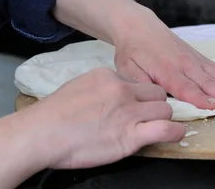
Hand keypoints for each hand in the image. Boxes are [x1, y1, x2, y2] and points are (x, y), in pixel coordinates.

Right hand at [39, 67, 185, 168]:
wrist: (40, 134)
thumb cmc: (52, 116)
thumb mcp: (81, 86)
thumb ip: (103, 88)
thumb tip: (113, 95)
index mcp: (110, 77)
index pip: (139, 82)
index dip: (141, 96)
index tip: (137, 105)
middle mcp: (123, 91)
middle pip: (157, 93)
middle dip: (155, 105)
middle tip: (148, 117)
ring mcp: (128, 113)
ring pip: (165, 109)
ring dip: (163, 118)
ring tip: (158, 127)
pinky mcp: (130, 136)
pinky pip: (165, 129)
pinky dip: (174, 132)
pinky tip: (175, 134)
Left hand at [52, 0, 214, 110]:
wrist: (140, 26)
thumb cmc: (133, 51)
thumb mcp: (127, 69)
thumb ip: (140, 85)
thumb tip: (152, 99)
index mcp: (167, 71)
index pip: (186, 88)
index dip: (201, 97)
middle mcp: (186, 66)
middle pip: (209, 82)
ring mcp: (196, 61)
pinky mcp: (201, 59)